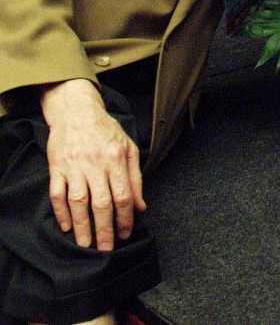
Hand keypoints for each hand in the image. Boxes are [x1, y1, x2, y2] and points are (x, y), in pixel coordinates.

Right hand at [39, 79, 145, 250]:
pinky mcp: (57, 167)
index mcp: (116, 159)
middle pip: (101, 203)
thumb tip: (141, 207)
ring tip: (86, 245)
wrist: (77, 112)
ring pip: (78, 202)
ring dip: (82, 227)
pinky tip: (67, 226)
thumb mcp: (128, 149)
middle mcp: (96, 164)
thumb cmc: (106, 131)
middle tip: (106, 250)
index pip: (123, 195)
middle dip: (105, 230)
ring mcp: (74, 166)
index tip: (125, 234)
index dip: (125, 218)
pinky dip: (61, 212)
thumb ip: (135, 178)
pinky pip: (57, 194)